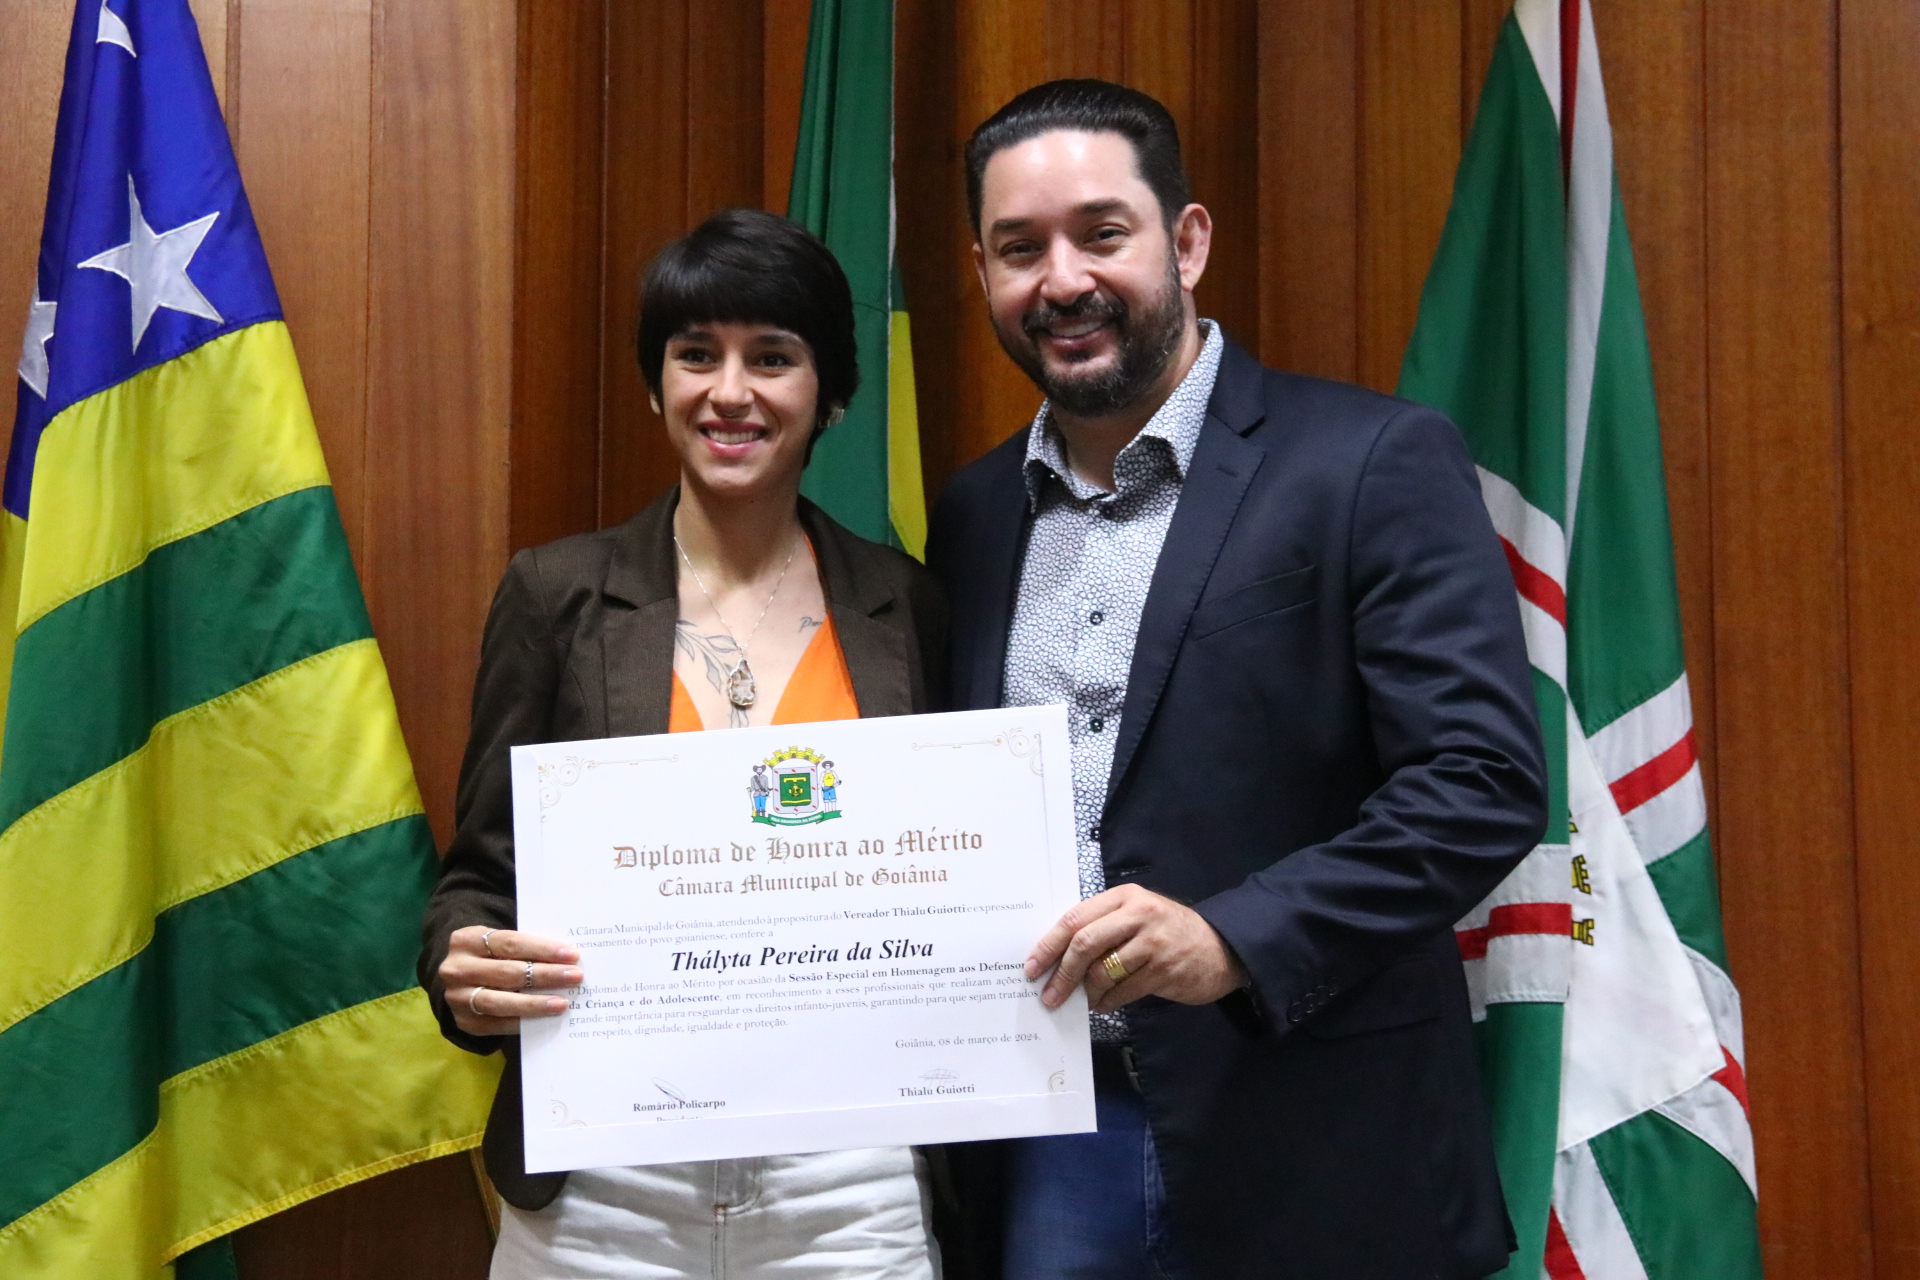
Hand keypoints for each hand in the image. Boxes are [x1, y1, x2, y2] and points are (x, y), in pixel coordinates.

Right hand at [442, 926, 582, 1035]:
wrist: (460, 980)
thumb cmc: (491, 957)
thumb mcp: (498, 944)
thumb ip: (524, 948)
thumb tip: (567, 959)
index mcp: (467, 940)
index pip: (510, 942)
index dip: (542, 949)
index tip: (571, 954)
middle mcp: (457, 968)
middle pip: (507, 972)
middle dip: (546, 975)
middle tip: (575, 976)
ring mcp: (457, 997)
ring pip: (501, 1002)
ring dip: (535, 1003)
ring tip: (562, 1003)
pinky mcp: (465, 1022)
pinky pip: (498, 1024)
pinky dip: (524, 1021)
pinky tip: (545, 1019)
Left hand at [1026, 885, 1247, 1013]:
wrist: (1223, 948)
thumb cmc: (1170, 932)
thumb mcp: (1137, 916)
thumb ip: (1104, 927)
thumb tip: (1058, 957)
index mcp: (1124, 897)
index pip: (1075, 918)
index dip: (1049, 945)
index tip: (1032, 966)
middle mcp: (1138, 914)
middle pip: (1084, 943)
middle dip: (1061, 973)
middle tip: (1049, 995)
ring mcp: (1153, 942)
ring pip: (1102, 971)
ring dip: (1087, 992)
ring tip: (1084, 1000)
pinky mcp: (1164, 970)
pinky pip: (1123, 991)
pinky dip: (1107, 1002)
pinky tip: (1104, 1004)